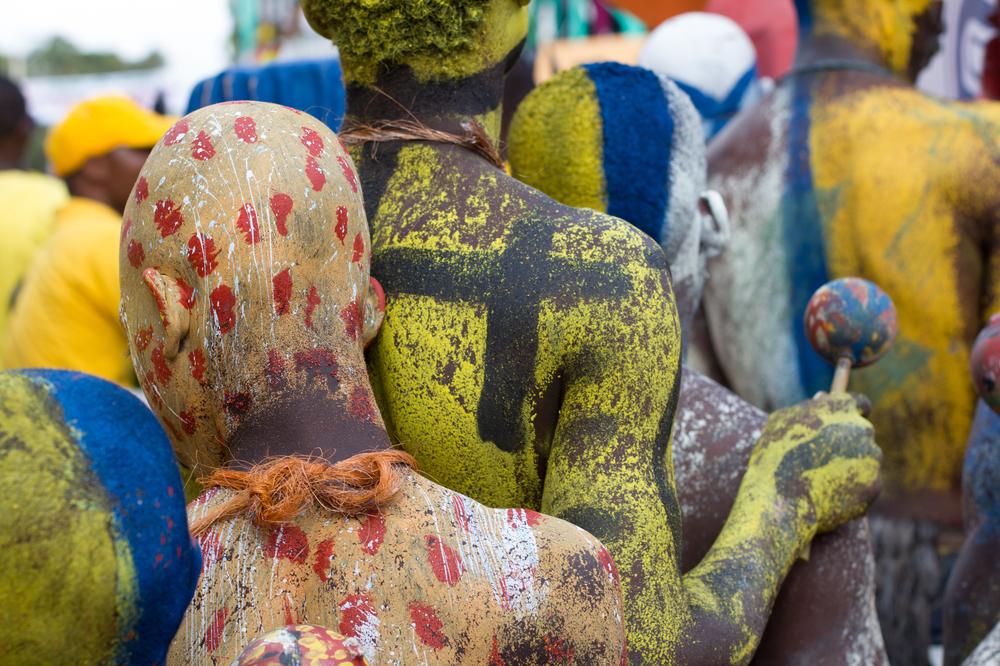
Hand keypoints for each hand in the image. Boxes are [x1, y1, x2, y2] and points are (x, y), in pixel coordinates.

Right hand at [749, 392, 881, 533]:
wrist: (779, 501)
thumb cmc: (773, 458)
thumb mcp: (781, 422)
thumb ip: (806, 408)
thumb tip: (822, 398)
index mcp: (840, 407)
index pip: (860, 403)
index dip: (852, 413)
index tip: (845, 424)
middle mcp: (861, 428)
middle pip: (862, 433)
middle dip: (848, 443)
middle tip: (825, 459)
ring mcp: (871, 457)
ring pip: (866, 460)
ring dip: (851, 467)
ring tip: (821, 481)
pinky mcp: (874, 485)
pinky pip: (866, 484)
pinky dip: (852, 490)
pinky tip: (829, 496)